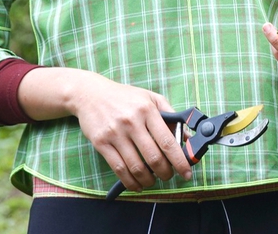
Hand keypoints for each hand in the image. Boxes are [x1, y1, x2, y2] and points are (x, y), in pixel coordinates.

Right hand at [19, 67, 192, 192]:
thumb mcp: (151, 98)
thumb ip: (170, 116)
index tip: (187, 173)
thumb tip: (186, 138)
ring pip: (136, 166)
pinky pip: (118, 168)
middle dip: (165, 173)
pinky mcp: (101, 143)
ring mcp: (115, 133)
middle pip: (153, 157)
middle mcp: (132, 122)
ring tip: (152, 181)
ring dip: (148, 180)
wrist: (90, 93)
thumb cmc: (125, 97)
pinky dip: (129, 181)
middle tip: (168, 176)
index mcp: (148, 110)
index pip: (167, 141)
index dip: (179, 160)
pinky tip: (136, 184)